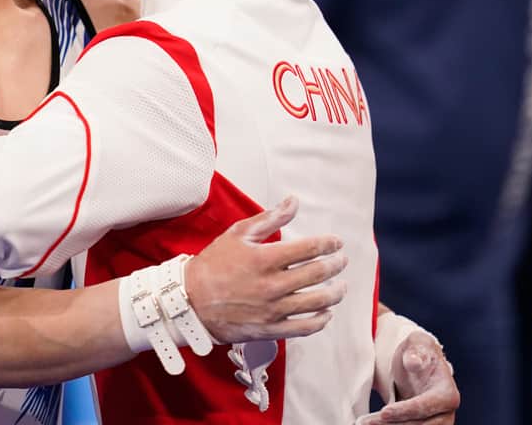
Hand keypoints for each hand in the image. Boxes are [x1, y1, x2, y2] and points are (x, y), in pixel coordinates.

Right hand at [184, 196, 346, 343]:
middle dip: (336, 265)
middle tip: (341, 261)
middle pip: (318, 274)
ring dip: (335, 293)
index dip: (329, 244)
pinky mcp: (270, 329)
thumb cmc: (213, 265)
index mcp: (265, 258)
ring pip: (317, 302)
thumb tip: (294, 202)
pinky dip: (321, 320)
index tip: (336, 242)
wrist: (190, 300)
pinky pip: (304, 327)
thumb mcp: (238, 234)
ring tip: (340, 287)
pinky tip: (326, 313)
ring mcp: (273, 309)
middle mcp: (272, 285)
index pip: (309, 248)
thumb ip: (269, 218)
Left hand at [369, 332, 459, 423]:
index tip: (384, 412)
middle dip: (393, 424)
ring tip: (366, 423)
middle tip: (366, 422)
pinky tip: (372, 424)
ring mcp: (435, 422)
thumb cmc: (418, 351)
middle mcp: (445, 413)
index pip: (426, 407)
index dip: (405, 411)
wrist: (417, 363)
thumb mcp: (417, 344)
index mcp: (447, 394)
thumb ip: (415, 353)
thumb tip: (413, 362)